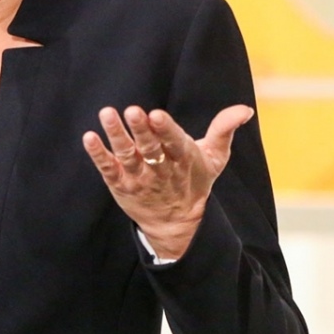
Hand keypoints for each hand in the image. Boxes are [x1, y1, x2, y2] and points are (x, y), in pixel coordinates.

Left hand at [81, 104, 253, 259]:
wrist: (177, 224)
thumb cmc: (194, 180)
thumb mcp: (214, 158)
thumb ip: (224, 130)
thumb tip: (245, 109)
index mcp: (183, 159)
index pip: (175, 143)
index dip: (166, 130)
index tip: (157, 115)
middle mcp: (160, 169)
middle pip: (150, 148)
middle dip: (141, 130)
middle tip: (132, 111)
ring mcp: (138, 178)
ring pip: (126, 156)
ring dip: (116, 135)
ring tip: (107, 114)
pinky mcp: (120, 184)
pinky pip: (107, 169)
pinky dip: (98, 154)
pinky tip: (89, 138)